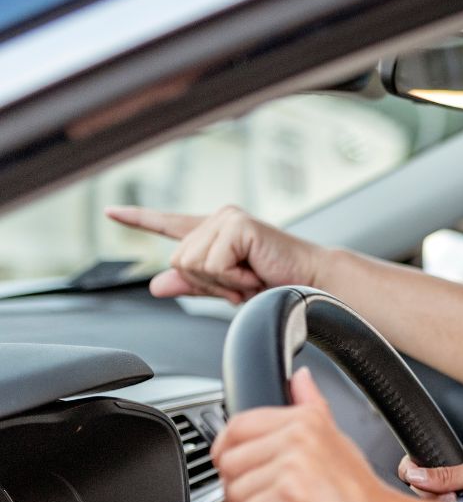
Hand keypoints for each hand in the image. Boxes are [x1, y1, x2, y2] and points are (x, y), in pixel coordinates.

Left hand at [105, 204, 325, 303]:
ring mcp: (228, 219)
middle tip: (243, 283)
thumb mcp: (228, 290)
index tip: (111, 212)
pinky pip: (212, 263)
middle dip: (208, 283)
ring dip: (222, 282)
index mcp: (215, 234)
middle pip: (178, 261)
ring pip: (191, 264)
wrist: (312, 285)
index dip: (139, 219)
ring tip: (251, 277)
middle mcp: (219, 220)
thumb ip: (193, 285)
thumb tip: (156, 284)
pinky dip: (233, 279)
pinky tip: (255, 273)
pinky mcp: (238, 225)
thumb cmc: (278, 285)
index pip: (170, 224)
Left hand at [210, 367, 420, 501]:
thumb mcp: (336, 439)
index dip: (226, 452)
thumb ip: (312, 405)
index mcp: (305, 418)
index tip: (235, 472)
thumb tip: (300, 377)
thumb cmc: (360, 494)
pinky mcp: (291, 494)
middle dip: (235, 488)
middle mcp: (299, 434)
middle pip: (228, 460)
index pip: (238, 425)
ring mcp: (295, 463)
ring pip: (233, 490)